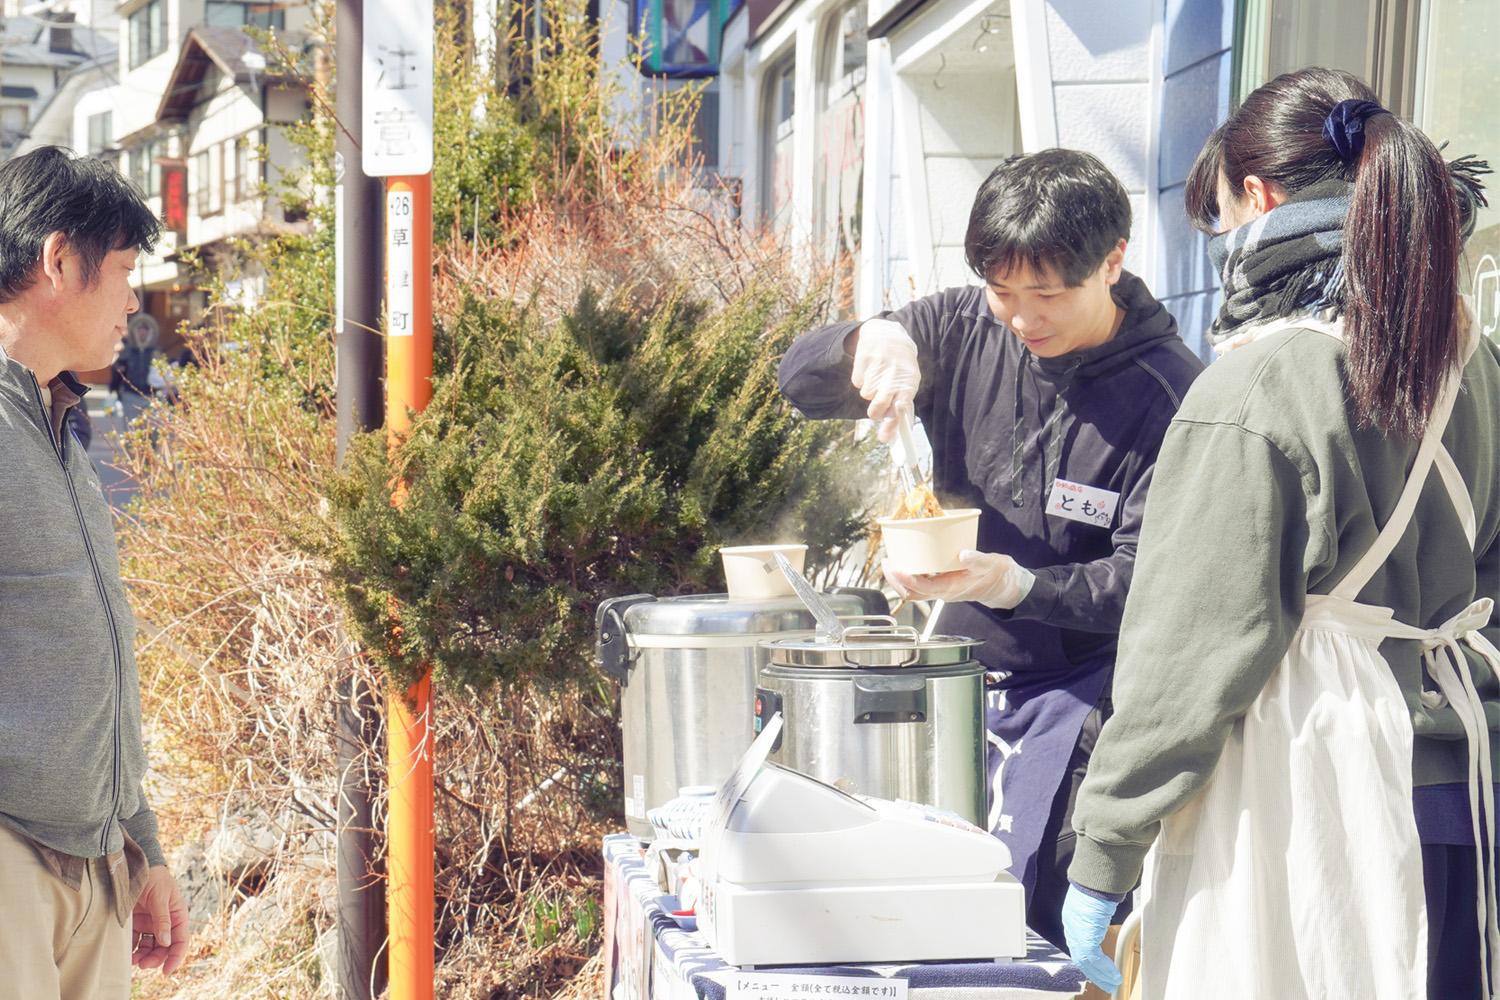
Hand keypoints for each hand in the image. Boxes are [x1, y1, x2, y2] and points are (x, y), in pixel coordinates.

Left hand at [132, 865, 189, 973]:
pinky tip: (127, 953)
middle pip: (164, 947)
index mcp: (177, 914)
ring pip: (150, 947)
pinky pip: (136, 941)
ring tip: (133, 961)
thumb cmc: (153, 877)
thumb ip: (163, 919)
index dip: (175, 956)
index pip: (181, 939)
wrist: (133, 865)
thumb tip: (166, 942)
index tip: (167, 971)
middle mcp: (165, 921)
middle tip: (143, 965)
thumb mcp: (160, 896)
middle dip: (155, 958)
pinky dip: (133, 949)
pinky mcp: (137, 923)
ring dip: (143, 956)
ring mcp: (151, 922)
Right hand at [850, 319, 919, 441]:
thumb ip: (903, 404)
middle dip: (875, 414)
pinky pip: (857, 383)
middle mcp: (894, 373)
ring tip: (877, 379)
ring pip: (866, 394)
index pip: (900, 407)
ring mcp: (878, 365)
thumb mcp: (908, 381)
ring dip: (869, 392)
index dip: (892, 425)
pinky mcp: (864, 358)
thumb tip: (899, 430)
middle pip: (879, 404)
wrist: (888, 335)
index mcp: (909, 382)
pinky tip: (869, 370)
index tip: (884, 439)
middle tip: (875, 413)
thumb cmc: (900, 365)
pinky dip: (861, 381)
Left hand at [883, 550, 1034, 608]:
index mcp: (951, 589)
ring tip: (891, 561)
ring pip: (914, 590)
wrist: (1005, 586)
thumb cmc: (998, 577)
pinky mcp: (942, 583)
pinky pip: (920, 582)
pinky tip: (908, 559)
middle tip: (886, 562)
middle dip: (895, 580)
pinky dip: (910, 573)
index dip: (906, 579)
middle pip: (911, 592)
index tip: (896, 567)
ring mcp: (941, 589)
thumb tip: (963, 554)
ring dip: (900, 577)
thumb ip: (977, 560)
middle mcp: (942, 592)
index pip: (922, 589)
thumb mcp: (990, 565)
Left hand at [1062, 884, 1123, 993]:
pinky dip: (1105, 969)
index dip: (1087, 961)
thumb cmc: (1096, 886)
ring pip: (1087, 962)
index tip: (1096, 970)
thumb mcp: (1092, 903)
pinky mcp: (1086, 936)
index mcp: (1071, 919)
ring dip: (1101, 975)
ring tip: (1113, 983)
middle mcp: (1071, 927)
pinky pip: (1095, 959)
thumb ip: (1093, 915)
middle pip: (1080, 957)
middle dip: (1094, 973)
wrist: (1095, 879)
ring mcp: (1076, 932)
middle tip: (1106, 984)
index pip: (1076, 946)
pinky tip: (1114, 975)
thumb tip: (1101, 917)